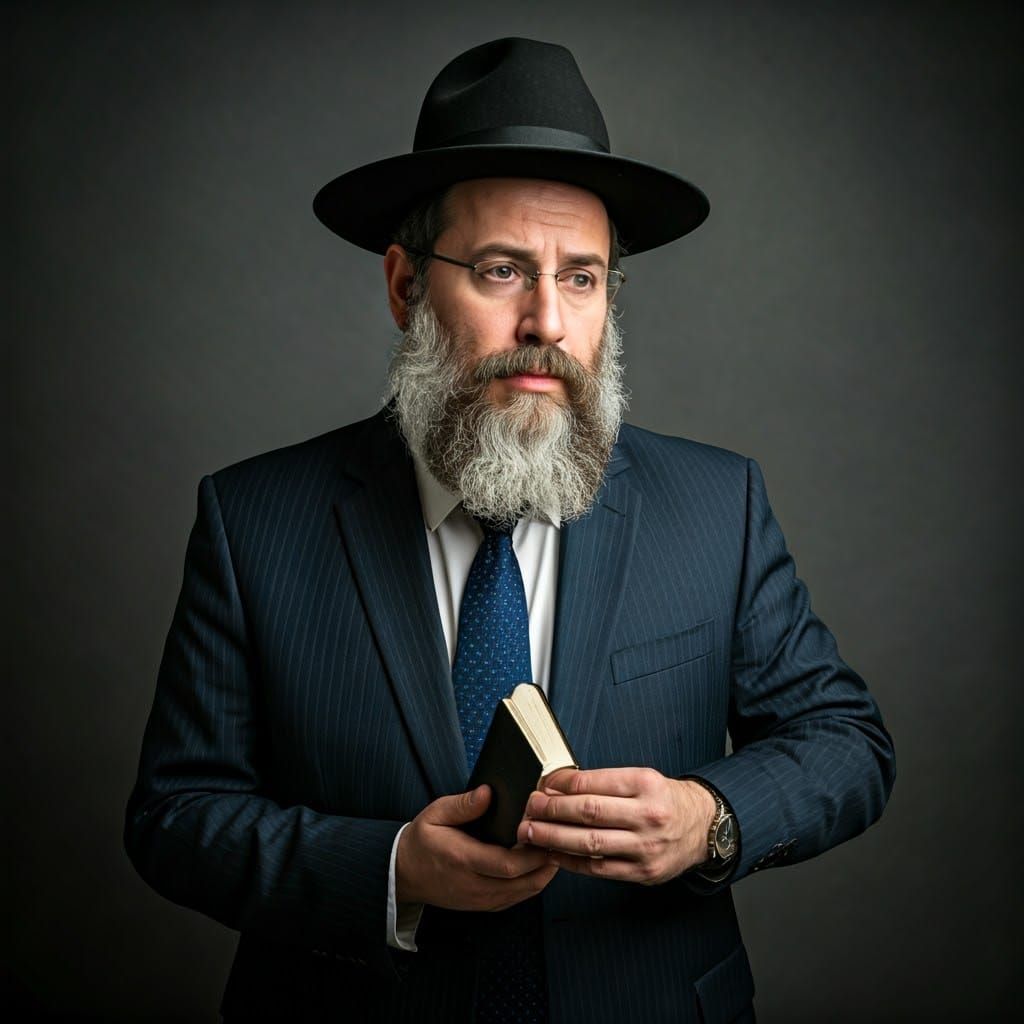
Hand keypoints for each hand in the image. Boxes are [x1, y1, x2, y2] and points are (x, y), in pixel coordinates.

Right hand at [396, 784, 558, 910]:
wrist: (404, 874)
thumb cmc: (422, 841)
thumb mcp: (435, 814)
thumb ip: (463, 804)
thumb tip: (488, 792)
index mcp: (463, 860)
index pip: (507, 864)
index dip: (533, 854)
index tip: (547, 834)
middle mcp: (474, 885)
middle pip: (523, 882)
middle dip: (546, 862)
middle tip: (560, 840)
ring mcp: (480, 899)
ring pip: (524, 893)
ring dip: (543, 874)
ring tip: (554, 850)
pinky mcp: (484, 905)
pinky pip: (516, 898)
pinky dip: (532, 884)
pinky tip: (540, 866)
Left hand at [516, 767, 715, 884]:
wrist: (702, 827)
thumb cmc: (664, 799)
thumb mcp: (641, 779)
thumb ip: (604, 783)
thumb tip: (558, 786)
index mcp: (646, 785)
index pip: (594, 783)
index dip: (562, 784)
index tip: (543, 784)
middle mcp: (647, 816)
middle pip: (589, 812)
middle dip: (552, 810)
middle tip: (530, 807)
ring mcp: (645, 847)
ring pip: (590, 843)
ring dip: (554, 838)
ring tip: (531, 832)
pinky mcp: (642, 872)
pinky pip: (599, 868)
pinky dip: (571, 861)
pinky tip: (553, 853)